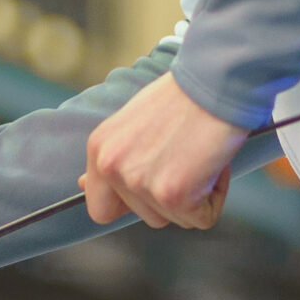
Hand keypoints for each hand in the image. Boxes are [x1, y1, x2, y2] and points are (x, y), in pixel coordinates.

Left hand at [83, 73, 249, 228]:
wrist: (217, 81)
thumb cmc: (183, 98)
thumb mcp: (131, 123)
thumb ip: (113, 156)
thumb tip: (83, 184)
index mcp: (99, 149)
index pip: (99, 208)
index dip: (128, 206)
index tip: (150, 190)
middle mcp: (112, 167)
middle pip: (145, 216)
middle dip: (170, 197)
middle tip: (184, 159)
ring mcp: (140, 183)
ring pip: (174, 218)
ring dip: (194, 196)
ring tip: (198, 155)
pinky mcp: (173, 195)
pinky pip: (202, 218)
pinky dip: (216, 196)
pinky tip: (213, 162)